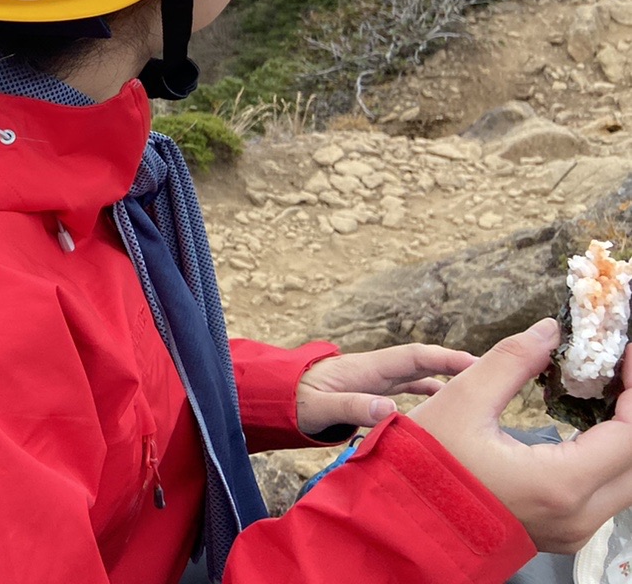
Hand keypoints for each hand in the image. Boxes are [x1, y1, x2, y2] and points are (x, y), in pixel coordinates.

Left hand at [296, 342, 475, 434]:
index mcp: (367, 368)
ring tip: (479, 397)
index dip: (446, 358)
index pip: (414, 357)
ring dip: (445, 386)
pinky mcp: (371, 395)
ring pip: (418, 381)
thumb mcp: (321, 407)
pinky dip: (428, 399)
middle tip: (492, 379)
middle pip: (423, 366)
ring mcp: (375, 383)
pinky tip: (446, 412)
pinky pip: (407, 394)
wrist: (275, 399)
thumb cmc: (295, 401)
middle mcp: (375, 372)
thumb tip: (389, 410)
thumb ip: (353, 408)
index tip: (478, 364)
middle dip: (455, 369)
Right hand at [410, 317, 631, 552]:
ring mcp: (572, 531)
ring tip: (605, 395)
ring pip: (626, 482)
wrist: (400, 518)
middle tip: (617, 374)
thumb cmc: (424, 463)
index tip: (625, 357)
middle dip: (631, 413)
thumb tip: (550, 331)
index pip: (629, 435)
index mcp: (559, 483)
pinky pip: (605, 495)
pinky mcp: (562, 533)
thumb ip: (512, 361)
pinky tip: (589, 426)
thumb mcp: (463, 400)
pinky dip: (608, 457)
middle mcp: (578, 516)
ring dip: (623, 436)